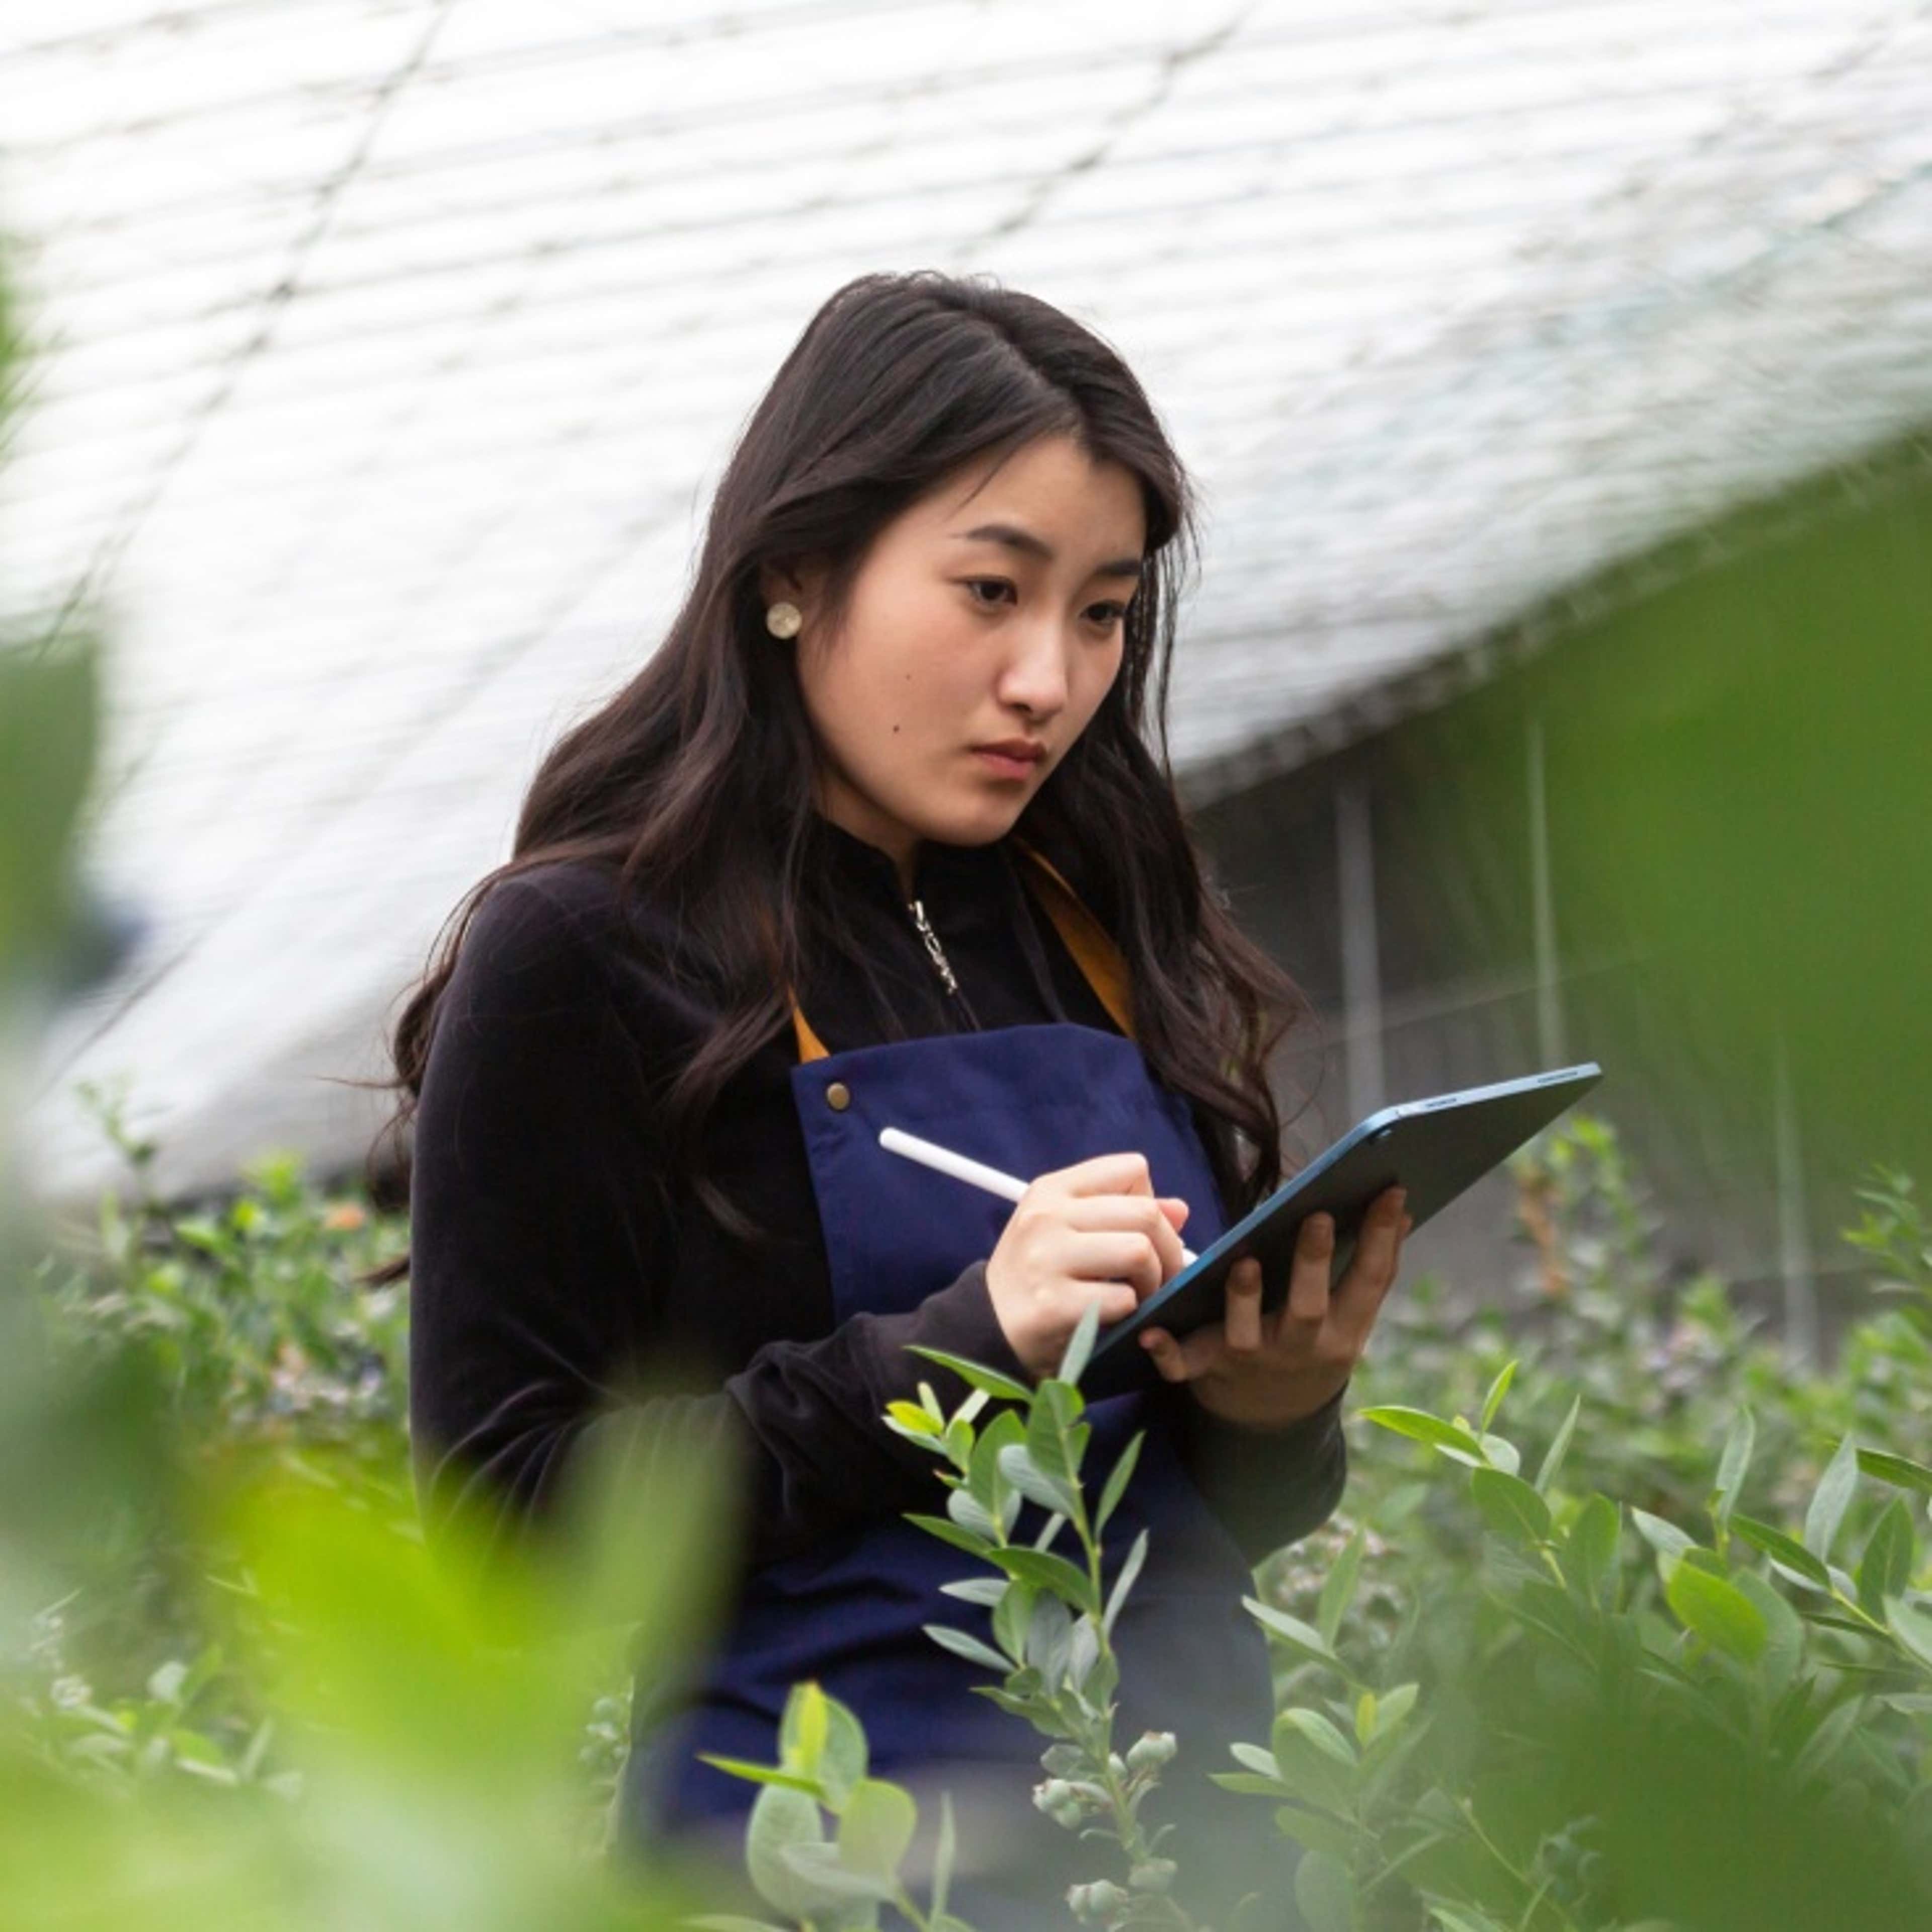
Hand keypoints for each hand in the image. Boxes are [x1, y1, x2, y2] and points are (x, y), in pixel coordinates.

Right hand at [985, 1151, 1191, 1381]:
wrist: (985, 1326)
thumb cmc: (1035, 1273)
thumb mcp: (1067, 1229)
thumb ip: (1121, 1213)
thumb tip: (1179, 1209)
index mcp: (1053, 1189)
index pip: (1131, 1169)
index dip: (1151, 1201)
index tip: (1143, 1232)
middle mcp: (1047, 1215)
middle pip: (1145, 1214)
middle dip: (1168, 1250)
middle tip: (1159, 1276)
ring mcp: (1048, 1258)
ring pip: (1139, 1251)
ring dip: (1151, 1282)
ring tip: (1138, 1295)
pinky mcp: (1053, 1304)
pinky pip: (1122, 1299)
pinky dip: (1128, 1312)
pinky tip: (1111, 1316)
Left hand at [1137, 1186, 1411, 1429]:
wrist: (1272, 1422)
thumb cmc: (1312, 1345)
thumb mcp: (1349, 1318)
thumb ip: (1367, 1271)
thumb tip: (1398, 1205)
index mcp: (1342, 1332)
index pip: (1370, 1281)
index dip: (1383, 1238)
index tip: (1392, 1190)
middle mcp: (1300, 1347)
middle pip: (1308, 1308)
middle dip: (1312, 1264)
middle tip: (1316, 1217)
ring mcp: (1252, 1360)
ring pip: (1246, 1333)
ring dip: (1244, 1299)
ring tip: (1244, 1262)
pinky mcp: (1209, 1369)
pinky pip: (1184, 1365)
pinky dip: (1167, 1353)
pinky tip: (1151, 1333)